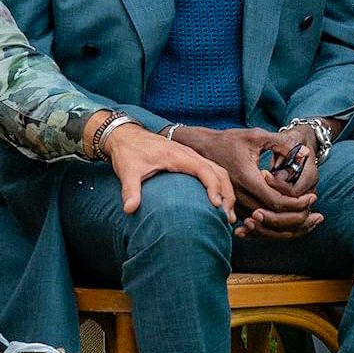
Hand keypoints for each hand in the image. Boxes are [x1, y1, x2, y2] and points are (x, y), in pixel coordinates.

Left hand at [100, 122, 233, 216]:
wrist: (125, 135)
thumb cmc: (128, 152)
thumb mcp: (127, 171)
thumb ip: (130, 190)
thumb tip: (129, 210)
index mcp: (177, 156)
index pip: (204, 170)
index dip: (213, 187)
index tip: (216, 206)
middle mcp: (188, 154)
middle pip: (218, 171)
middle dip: (226, 193)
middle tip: (227, 217)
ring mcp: (190, 155)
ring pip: (217, 170)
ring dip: (226, 190)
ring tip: (227, 213)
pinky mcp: (188, 159)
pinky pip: (211, 170)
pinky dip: (219, 185)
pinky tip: (218, 201)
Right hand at [171, 126, 322, 238]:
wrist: (204, 149)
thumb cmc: (231, 140)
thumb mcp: (257, 136)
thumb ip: (281, 144)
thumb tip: (305, 154)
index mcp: (247, 179)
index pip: (277, 202)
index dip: (298, 203)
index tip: (312, 198)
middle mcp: (240, 196)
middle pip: (273, 218)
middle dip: (297, 217)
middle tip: (314, 210)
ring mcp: (235, 205)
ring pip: (265, 226)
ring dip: (288, 225)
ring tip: (308, 218)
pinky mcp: (234, 208)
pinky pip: (257, 224)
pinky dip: (275, 225)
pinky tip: (291, 219)